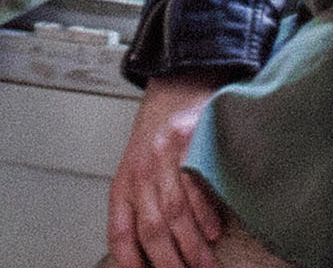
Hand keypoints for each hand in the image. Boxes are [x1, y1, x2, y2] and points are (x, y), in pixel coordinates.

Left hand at [106, 74, 228, 267]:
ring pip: (174, 213)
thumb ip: (144, 208)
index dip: (130, 261)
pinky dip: (203, 212)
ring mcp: (163, 155)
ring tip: (205, 267)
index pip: (119, 231)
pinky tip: (213, 231)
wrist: (178, 83)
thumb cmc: (161, 138)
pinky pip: (193, 184)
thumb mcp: (141, 171)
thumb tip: (154, 257)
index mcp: (125, 182)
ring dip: (192, 248)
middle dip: (169, 264)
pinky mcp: (187, 141)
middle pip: (151, 229)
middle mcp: (140, 170)